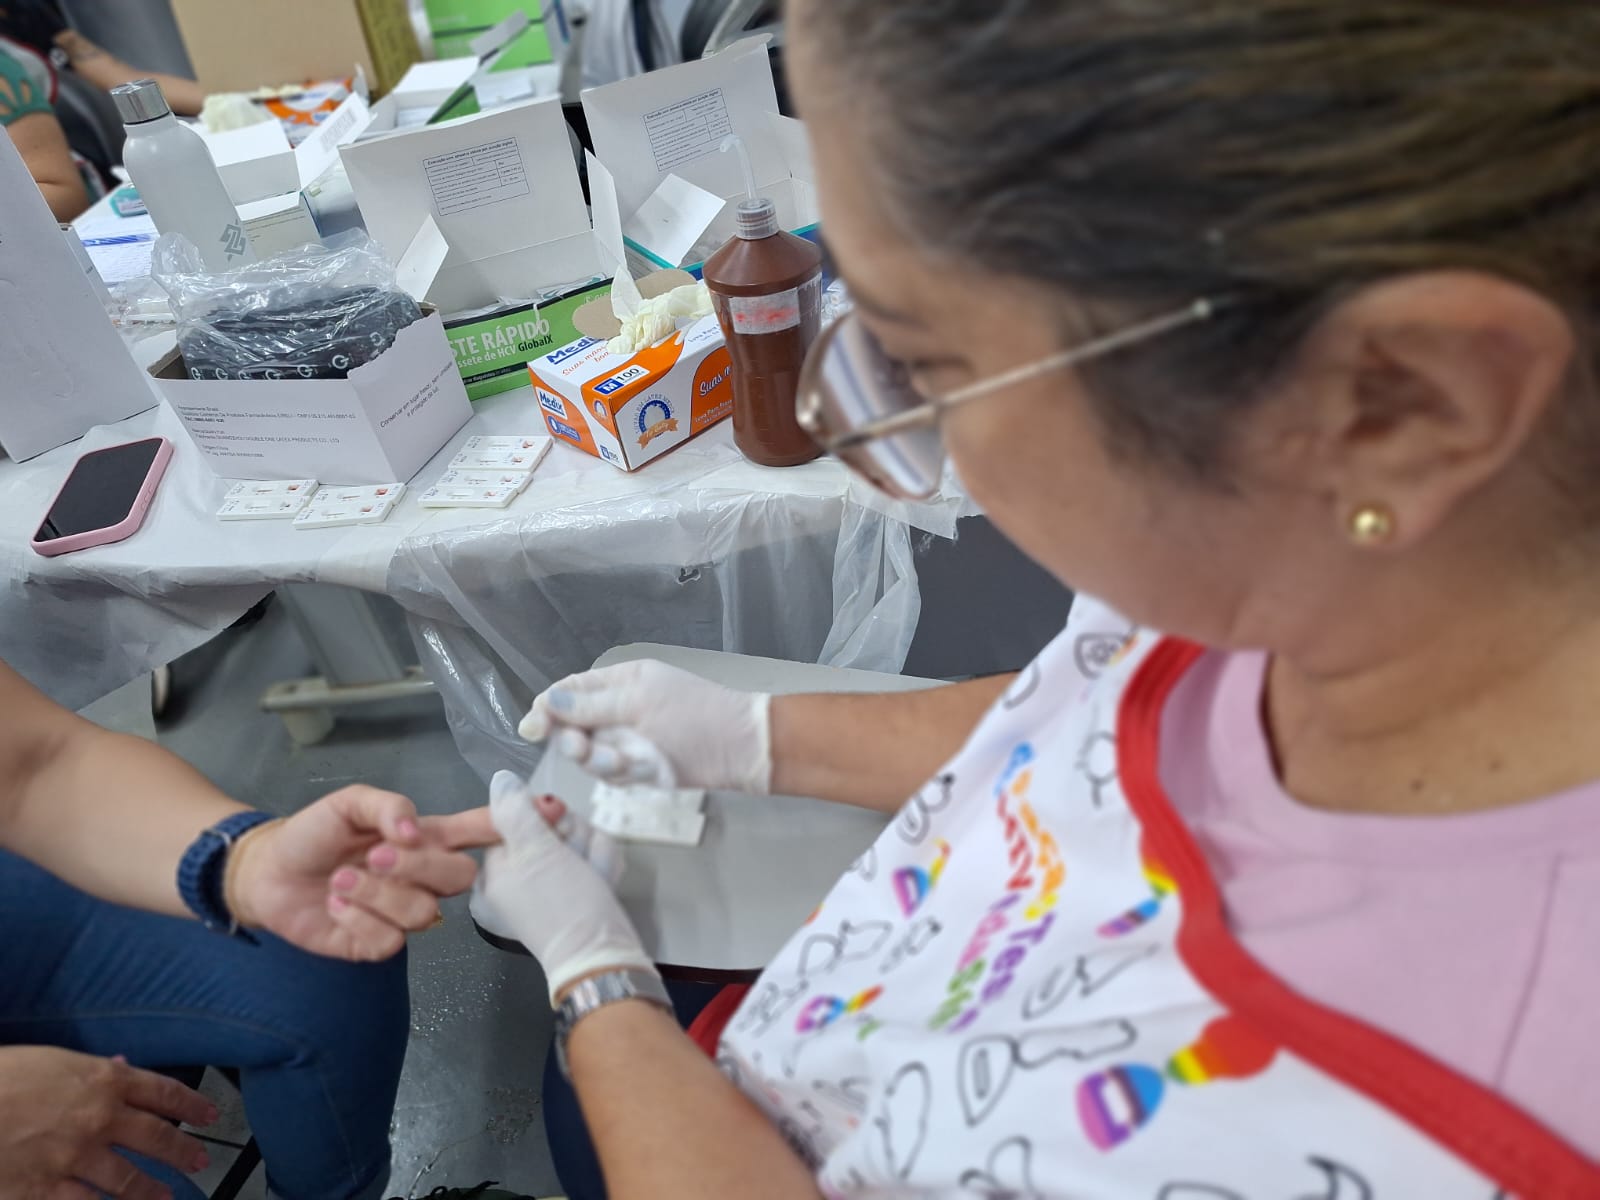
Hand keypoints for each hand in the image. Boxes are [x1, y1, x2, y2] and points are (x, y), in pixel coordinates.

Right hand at [0, 1045, 214, 1199]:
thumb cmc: (2, 1077)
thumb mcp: (53, 1062)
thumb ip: (94, 1071)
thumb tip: (124, 1068)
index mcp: (104, 1081)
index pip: (164, 1091)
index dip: (192, 1104)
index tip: (209, 1114)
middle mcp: (100, 1119)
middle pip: (157, 1137)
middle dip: (183, 1152)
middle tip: (199, 1161)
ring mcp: (75, 1157)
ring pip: (128, 1180)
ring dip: (151, 1191)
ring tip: (165, 1198)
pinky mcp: (45, 1189)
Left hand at [227, 786, 497, 961]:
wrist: (267, 874)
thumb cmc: (313, 833)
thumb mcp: (349, 802)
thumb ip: (388, 806)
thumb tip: (413, 831)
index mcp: (426, 837)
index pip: (481, 831)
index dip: (517, 823)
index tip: (553, 812)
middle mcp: (423, 877)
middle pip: (460, 877)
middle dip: (420, 867)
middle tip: (375, 856)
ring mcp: (403, 914)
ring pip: (424, 912)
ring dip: (378, 894)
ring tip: (339, 882)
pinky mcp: (377, 945)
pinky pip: (389, 941)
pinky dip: (358, 921)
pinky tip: (336, 908)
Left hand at [471, 771, 653, 1001]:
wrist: (604, 954)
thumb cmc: (562, 904)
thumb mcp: (536, 853)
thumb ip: (517, 812)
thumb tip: (500, 779)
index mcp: (494, 869)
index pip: (519, 815)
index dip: (546, 817)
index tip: (561, 828)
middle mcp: (518, 874)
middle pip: (551, 823)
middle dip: (574, 837)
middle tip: (578, 863)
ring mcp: (550, 881)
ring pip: (577, 835)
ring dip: (591, 851)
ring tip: (593, 877)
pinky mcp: (578, 886)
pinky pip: (592, 854)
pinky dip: (601, 865)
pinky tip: (601, 882)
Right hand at [518, 660, 771, 792]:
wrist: (742, 749)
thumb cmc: (696, 715)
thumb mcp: (638, 702)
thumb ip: (589, 705)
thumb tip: (546, 701)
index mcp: (619, 680)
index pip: (568, 691)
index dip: (546, 709)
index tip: (532, 730)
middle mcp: (619, 709)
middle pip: (573, 728)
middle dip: (578, 744)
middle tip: (585, 750)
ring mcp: (629, 740)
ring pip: (591, 757)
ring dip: (603, 763)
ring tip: (629, 763)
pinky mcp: (640, 767)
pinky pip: (613, 775)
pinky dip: (625, 776)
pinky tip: (645, 772)